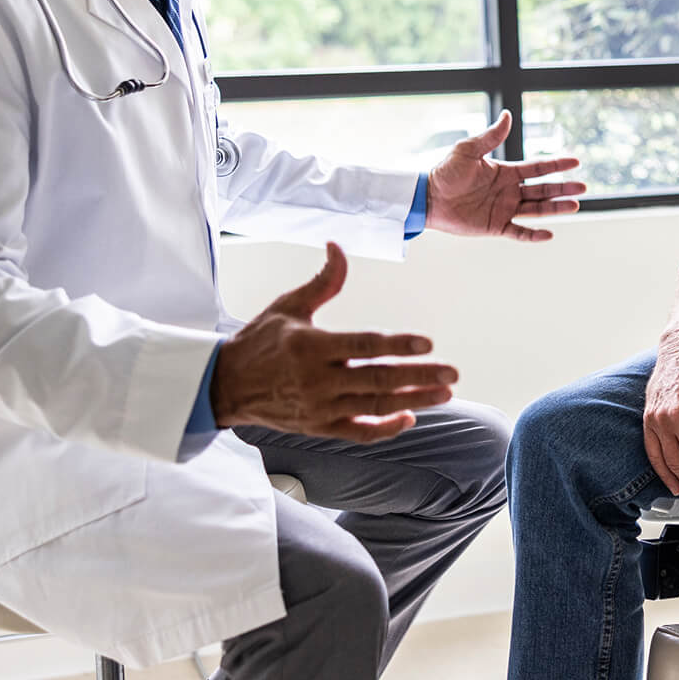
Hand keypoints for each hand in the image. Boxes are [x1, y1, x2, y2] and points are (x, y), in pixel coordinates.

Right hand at [212, 242, 454, 442]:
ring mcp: (320, 408)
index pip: (364, 346)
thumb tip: (338, 247)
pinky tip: (410, 417)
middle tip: (452, 372)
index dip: (398, 345)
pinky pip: (359, 432)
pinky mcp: (320, 427)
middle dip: (420, 377)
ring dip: (414, 401)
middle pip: (378, 380)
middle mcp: (317, 380)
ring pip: (375, 407)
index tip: (428, 343)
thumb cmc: (260, 342)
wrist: (226, 386)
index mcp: (311, 347)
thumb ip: (322, 280)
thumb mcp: (288, 305)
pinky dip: (385, 428)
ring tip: (445, 393)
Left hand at [426, 110, 585, 241]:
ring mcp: (504, 209)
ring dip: (555, 208)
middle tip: (583, 187)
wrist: (429, 197)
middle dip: (563, 188)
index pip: (537, 168)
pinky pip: (519, 232)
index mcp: (506, 172)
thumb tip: (507, 114)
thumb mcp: (469, 150)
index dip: (556, 165)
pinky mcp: (495, 226)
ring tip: (575, 205)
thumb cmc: (446, 171)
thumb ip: (491, 136)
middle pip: (543, 189)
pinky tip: (549, 234)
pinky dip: (533, 235)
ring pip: (537, 209)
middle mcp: (509, 191)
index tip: (576, 161)